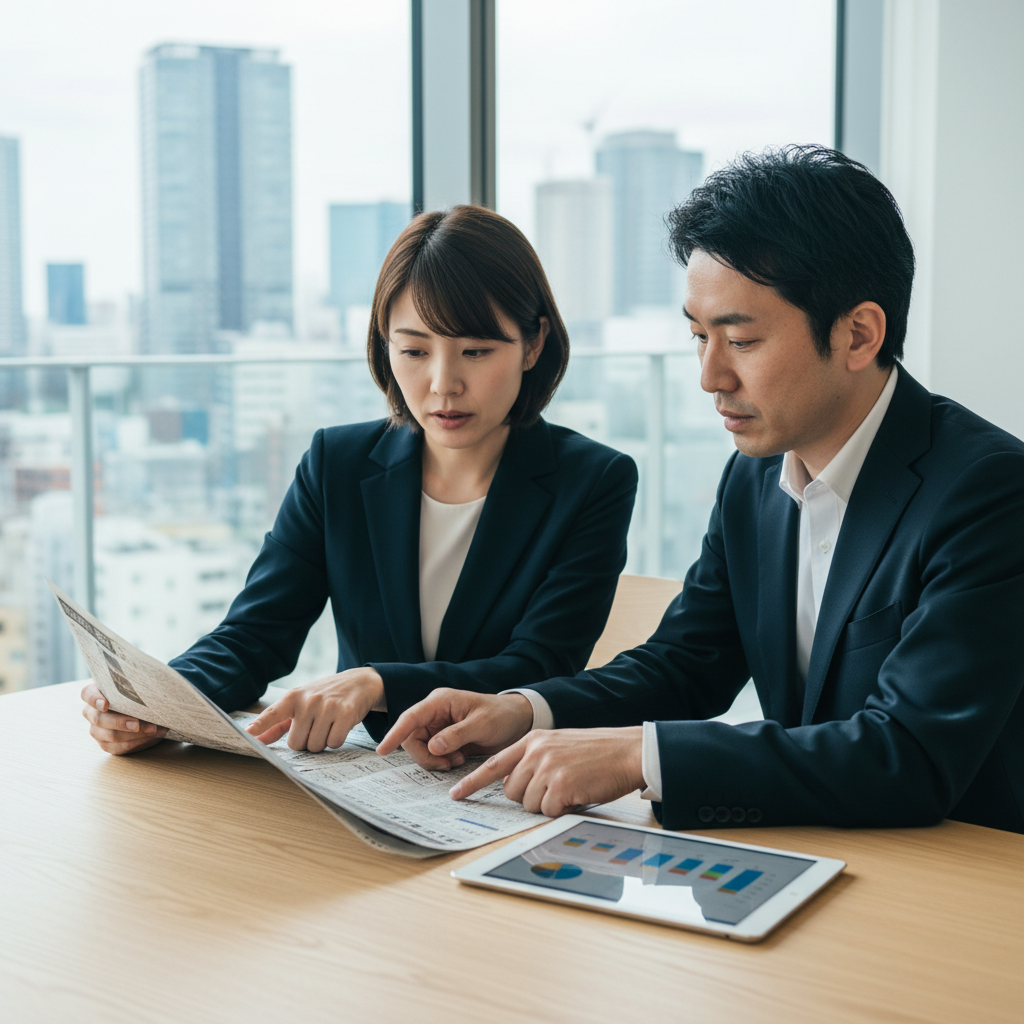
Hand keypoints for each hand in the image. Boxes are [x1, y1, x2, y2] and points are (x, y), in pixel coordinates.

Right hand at [80, 682, 167, 754]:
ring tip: (154, 729)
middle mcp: (92, 713)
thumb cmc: (136, 695)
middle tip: (137, 724)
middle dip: (120, 722)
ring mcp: (97, 730)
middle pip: (99, 719)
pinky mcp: (106, 744)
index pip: (87, 694)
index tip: (106, 704)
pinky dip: (137, 742)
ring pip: (110, 735)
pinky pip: (119, 747)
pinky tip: (151, 736)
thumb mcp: (134, 688)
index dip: (94, 699)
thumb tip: (148, 692)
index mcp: (95, 694)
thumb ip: (134, 687)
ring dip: (135, 734)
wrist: (143, 713)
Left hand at [245, 667, 385, 750]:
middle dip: (307, 742)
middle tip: (316, 727)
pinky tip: (340, 726)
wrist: (360, 682)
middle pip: (297, 744)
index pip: (273, 713)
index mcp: (294, 697)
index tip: (246, 734)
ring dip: (323, 742)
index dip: (260, 725)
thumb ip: (278, 723)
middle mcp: (309, 701)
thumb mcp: (301, 703)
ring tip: (329, 725)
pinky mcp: (346, 714)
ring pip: (316, 746)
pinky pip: (334, 743)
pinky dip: (336, 740)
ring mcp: (327, 706)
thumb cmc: (325, 696)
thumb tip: (256, 739)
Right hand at [376, 688, 533, 769]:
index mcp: (440, 701)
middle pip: (411, 737)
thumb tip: (432, 746)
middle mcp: (435, 713)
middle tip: (446, 764)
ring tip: (456, 761)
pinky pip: (431, 754)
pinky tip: (457, 760)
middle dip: (424, 755)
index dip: (395, 733)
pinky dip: (440, 762)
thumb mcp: (482, 724)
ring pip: (420, 748)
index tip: (383, 750)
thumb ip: (457, 734)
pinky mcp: (443, 739)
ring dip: (433, 760)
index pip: (411, 717)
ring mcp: (438, 726)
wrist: (516, 720)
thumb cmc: (501, 715)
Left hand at [449, 727, 644, 817]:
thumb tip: (515, 786)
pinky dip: (563, 809)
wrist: (628, 751)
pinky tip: (578, 794)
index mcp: (533, 740)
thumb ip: (535, 759)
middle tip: (555, 789)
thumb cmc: (598, 752)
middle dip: (529, 797)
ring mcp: (547, 768)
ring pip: (529, 804)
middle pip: (511, 791)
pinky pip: (549, 811)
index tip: (455, 794)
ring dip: (548, 804)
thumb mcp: (559, 745)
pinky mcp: (561, 785)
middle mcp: (536, 751)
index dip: (472, 782)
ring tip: (570, 788)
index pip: (494, 764)